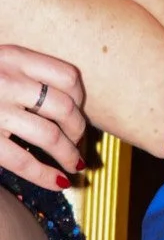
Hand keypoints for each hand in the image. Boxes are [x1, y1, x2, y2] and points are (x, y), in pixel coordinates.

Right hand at [0, 46, 86, 190]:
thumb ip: (21, 74)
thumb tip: (68, 104)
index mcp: (12, 57)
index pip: (67, 76)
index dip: (80, 99)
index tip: (78, 113)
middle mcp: (6, 80)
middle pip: (65, 106)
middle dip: (78, 131)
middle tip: (78, 144)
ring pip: (51, 135)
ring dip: (69, 154)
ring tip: (73, 165)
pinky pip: (23, 160)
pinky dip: (45, 174)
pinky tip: (57, 182)